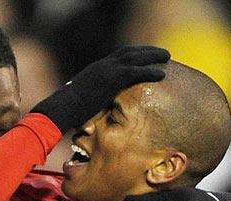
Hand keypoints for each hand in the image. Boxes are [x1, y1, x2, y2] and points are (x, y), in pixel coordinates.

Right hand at [32, 45, 170, 132]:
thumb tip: (94, 119)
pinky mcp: (113, 79)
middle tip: (160, 53)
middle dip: (146, 50)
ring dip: (152, 56)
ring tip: (167, 57)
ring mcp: (108, 70)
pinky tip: (162, 74)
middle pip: (129, 51)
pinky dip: (150, 71)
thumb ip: (92, 104)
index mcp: (95, 69)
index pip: (117, 56)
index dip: (132, 54)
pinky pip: (136, 72)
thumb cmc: (69, 111)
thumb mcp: (83, 103)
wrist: (64, 107)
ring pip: (135, 57)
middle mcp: (103, 66)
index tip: (143, 55)